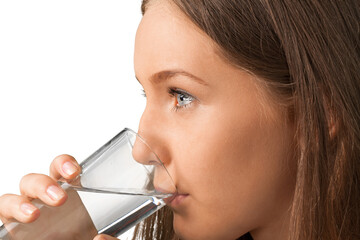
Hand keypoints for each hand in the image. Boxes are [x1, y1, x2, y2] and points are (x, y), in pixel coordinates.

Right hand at [0, 154, 120, 239]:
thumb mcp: (105, 233)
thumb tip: (101, 239)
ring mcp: (29, 212)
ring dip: (21, 202)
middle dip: (44, 184)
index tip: (75, 173)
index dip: (65, 163)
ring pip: (15, 196)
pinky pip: (3, 213)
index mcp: (70, 191)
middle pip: (36, 180)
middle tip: (60, 199)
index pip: (63, 167)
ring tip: (33, 215)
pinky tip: (20, 221)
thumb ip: (111, 237)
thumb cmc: (87, 235)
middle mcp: (46, 198)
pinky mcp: (16, 229)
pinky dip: (9, 211)